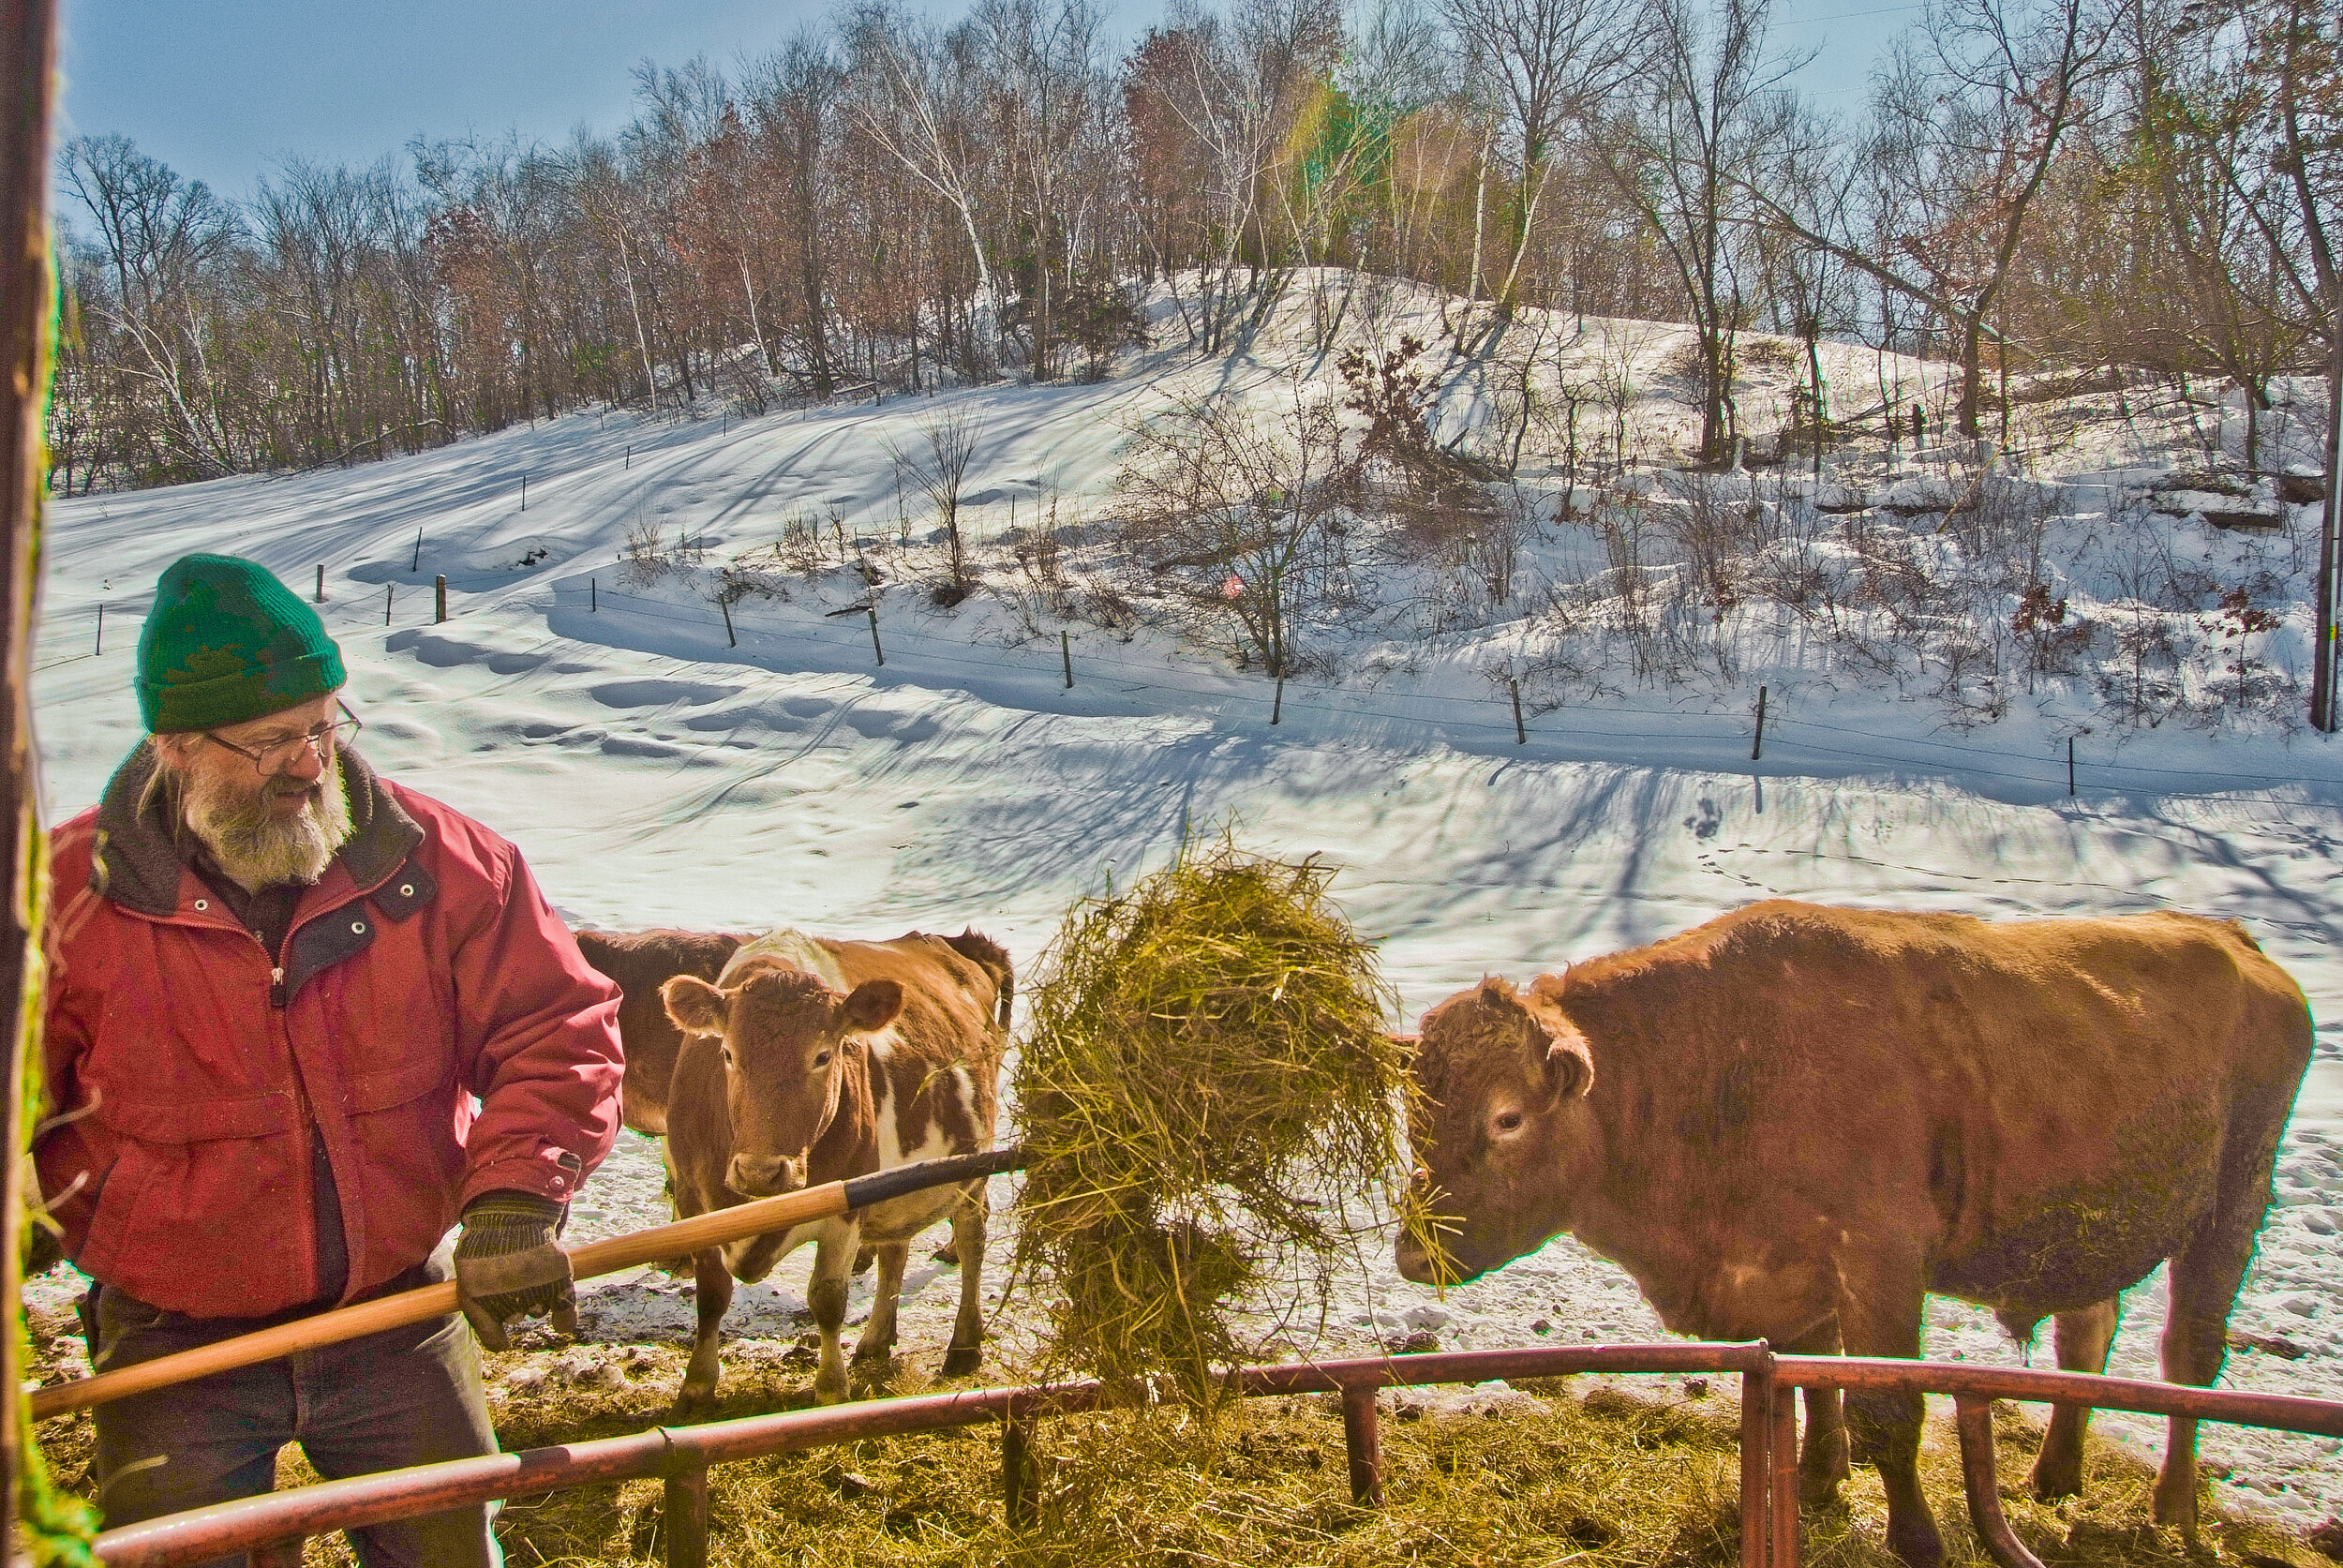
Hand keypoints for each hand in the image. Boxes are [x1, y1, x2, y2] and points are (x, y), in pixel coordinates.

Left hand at [454, 1192, 573, 1351]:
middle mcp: (504, 1296)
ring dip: (536, 1297)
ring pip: (537, 1310)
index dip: (498, 1339)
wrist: (511, 1212)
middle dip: (513, 1304)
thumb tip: (497, 1341)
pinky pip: (565, 1309)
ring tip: (528, 1268)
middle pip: (515, 1317)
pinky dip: (565, 1317)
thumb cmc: (487, 1245)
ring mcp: (532, 1287)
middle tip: (512, 1276)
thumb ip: (478, 1303)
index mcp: (476, 1296)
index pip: (492, 1337)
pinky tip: (562, 1320)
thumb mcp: (468, 1273)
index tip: (504, 1340)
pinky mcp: (556, 1277)